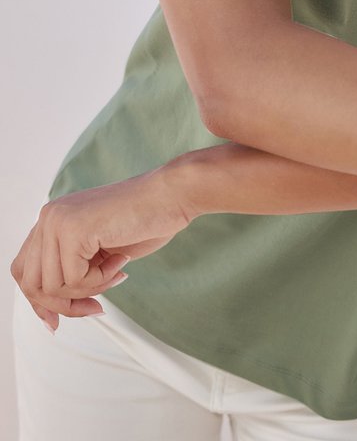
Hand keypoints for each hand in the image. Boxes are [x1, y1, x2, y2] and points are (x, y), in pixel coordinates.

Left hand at [9, 170, 190, 332]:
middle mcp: (50, 217)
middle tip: (96, 304)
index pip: (25, 270)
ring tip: (115, 270)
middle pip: (32, 284)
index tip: (57, 320)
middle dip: (66, 303)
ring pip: (53, 286)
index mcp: (53, 219)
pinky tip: (120, 260)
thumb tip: (50, 314)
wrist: (171, 195)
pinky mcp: (73, 230)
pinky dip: (102, 280)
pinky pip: (75, 279)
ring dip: (90, 289)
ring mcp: (58, 221)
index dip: (40, 300)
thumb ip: (71, 272)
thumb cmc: (145, 219)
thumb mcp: (97, 252)